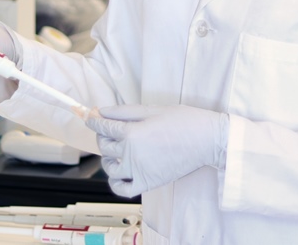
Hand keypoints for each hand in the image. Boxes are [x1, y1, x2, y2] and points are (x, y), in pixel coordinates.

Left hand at [85, 105, 228, 197]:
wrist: (207, 140)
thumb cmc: (184, 121)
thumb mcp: (153, 109)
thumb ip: (125, 111)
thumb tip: (102, 111)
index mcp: (132, 132)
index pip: (103, 127)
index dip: (94, 120)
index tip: (90, 117)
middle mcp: (132, 153)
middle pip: (104, 146)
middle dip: (102, 135)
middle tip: (109, 129)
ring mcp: (139, 170)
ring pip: (110, 167)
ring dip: (108, 158)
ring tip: (117, 150)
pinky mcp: (148, 182)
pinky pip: (123, 189)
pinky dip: (116, 182)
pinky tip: (120, 172)